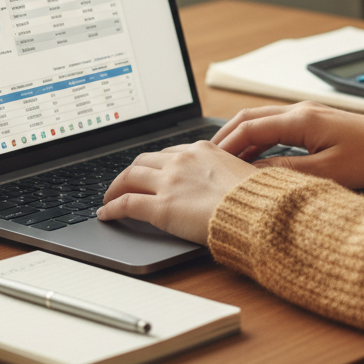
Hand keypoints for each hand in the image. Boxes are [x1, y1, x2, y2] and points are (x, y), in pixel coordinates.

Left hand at [97, 141, 256, 244]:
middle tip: (125, 183)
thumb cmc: (257, 199)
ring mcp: (169, 182)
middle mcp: (182, 160)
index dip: (155, 164)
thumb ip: (223, 173)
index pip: (169, 153)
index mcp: (202, 149)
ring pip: (130, 177)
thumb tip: (221, 184)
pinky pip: (126, 203)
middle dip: (131, 172)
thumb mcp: (241, 173)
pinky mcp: (161, 207)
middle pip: (144, 161)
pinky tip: (106, 214)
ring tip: (110, 197)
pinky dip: (112, 208)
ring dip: (116, 187)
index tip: (150, 172)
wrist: (257, 212)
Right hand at [213, 101, 363, 189]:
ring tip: (225, 160)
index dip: (226, 146)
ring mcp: (308, 114)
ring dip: (241, 138)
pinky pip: (276, 126)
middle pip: (249, 119)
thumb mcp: (328, 172)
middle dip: (225, 138)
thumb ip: (287, 172)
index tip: (209, 163)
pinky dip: (258, 138)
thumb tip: (254, 174)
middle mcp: (300, 111)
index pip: (249, 128)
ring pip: (261, 120)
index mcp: (300, 120)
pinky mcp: (316, 122)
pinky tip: (255, 156)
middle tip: (207, 159)